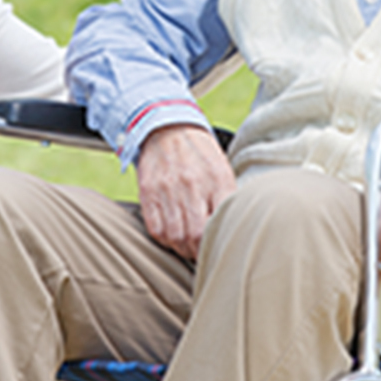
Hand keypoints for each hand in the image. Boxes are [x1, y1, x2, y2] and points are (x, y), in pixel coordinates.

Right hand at [135, 124, 236, 260]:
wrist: (168, 128)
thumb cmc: (201, 155)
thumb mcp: (223, 170)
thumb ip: (228, 199)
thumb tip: (232, 230)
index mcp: (217, 179)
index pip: (219, 224)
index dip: (218, 243)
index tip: (219, 248)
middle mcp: (192, 184)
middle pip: (195, 235)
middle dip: (199, 251)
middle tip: (202, 252)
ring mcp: (168, 188)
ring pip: (175, 236)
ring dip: (182, 248)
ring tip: (187, 246)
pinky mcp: (148, 191)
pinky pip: (155, 228)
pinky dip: (164, 238)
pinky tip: (171, 235)